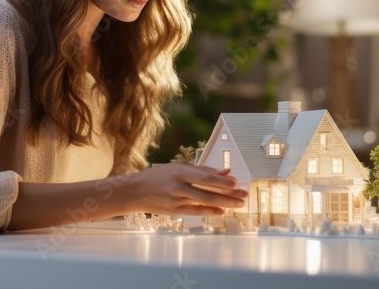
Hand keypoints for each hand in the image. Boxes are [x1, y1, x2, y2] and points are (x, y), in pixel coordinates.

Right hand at [126, 163, 247, 215]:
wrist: (135, 191)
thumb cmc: (158, 176)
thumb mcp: (178, 167)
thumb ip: (202, 170)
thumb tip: (226, 171)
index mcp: (179, 172)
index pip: (206, 177)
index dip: (222, 181)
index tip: (236, 183)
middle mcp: (178, 186)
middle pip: (208, 191)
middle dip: (229, 194)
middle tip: (244, 195)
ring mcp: (176, 200)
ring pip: (204, 202)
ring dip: (224, 203)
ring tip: (238, 204)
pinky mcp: (174, 211)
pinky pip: (195, 211)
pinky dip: (209, 211)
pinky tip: (221, 211)